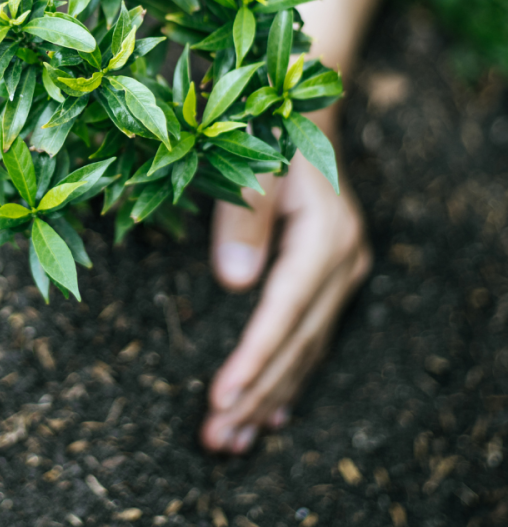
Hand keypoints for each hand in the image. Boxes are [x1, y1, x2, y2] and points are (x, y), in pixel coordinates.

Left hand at [200, 115, 371, 453]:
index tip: (220, 400)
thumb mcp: (254, 169)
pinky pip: (312, 339)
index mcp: (324, 239)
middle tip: (216, 439)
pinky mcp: (333, 278)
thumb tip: (234, 285)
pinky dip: (290, 377)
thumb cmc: (270, 136)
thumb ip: (244, 222)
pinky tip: (274, 413)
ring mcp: (343, 273)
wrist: (305, 120)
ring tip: (235, 440)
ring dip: (270, 397)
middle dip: (255, 394)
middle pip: (297, 343)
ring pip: (306, 350)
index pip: (284, 314)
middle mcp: (343, 263)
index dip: (252, 360)